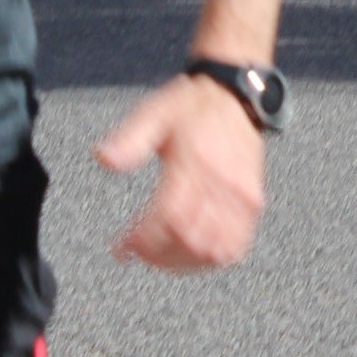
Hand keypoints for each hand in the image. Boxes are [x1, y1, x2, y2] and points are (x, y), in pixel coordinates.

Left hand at [94, 75, 266, 271]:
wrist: (235, 94)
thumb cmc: (191, 106)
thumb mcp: (154, 113)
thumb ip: (129, 139)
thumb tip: (103, 159)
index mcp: (194, 161)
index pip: (168, 216)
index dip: (143, 240)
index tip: (123, 248)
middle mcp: (222, 182)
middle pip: (189, 239)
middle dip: (158, 256)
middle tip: (138, 253)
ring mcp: (241, 196)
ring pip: (214, 249)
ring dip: (184, 262)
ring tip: (161, 258)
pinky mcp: (253, 202)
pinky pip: (237, 244)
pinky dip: (213, 257)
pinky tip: (193, 255)